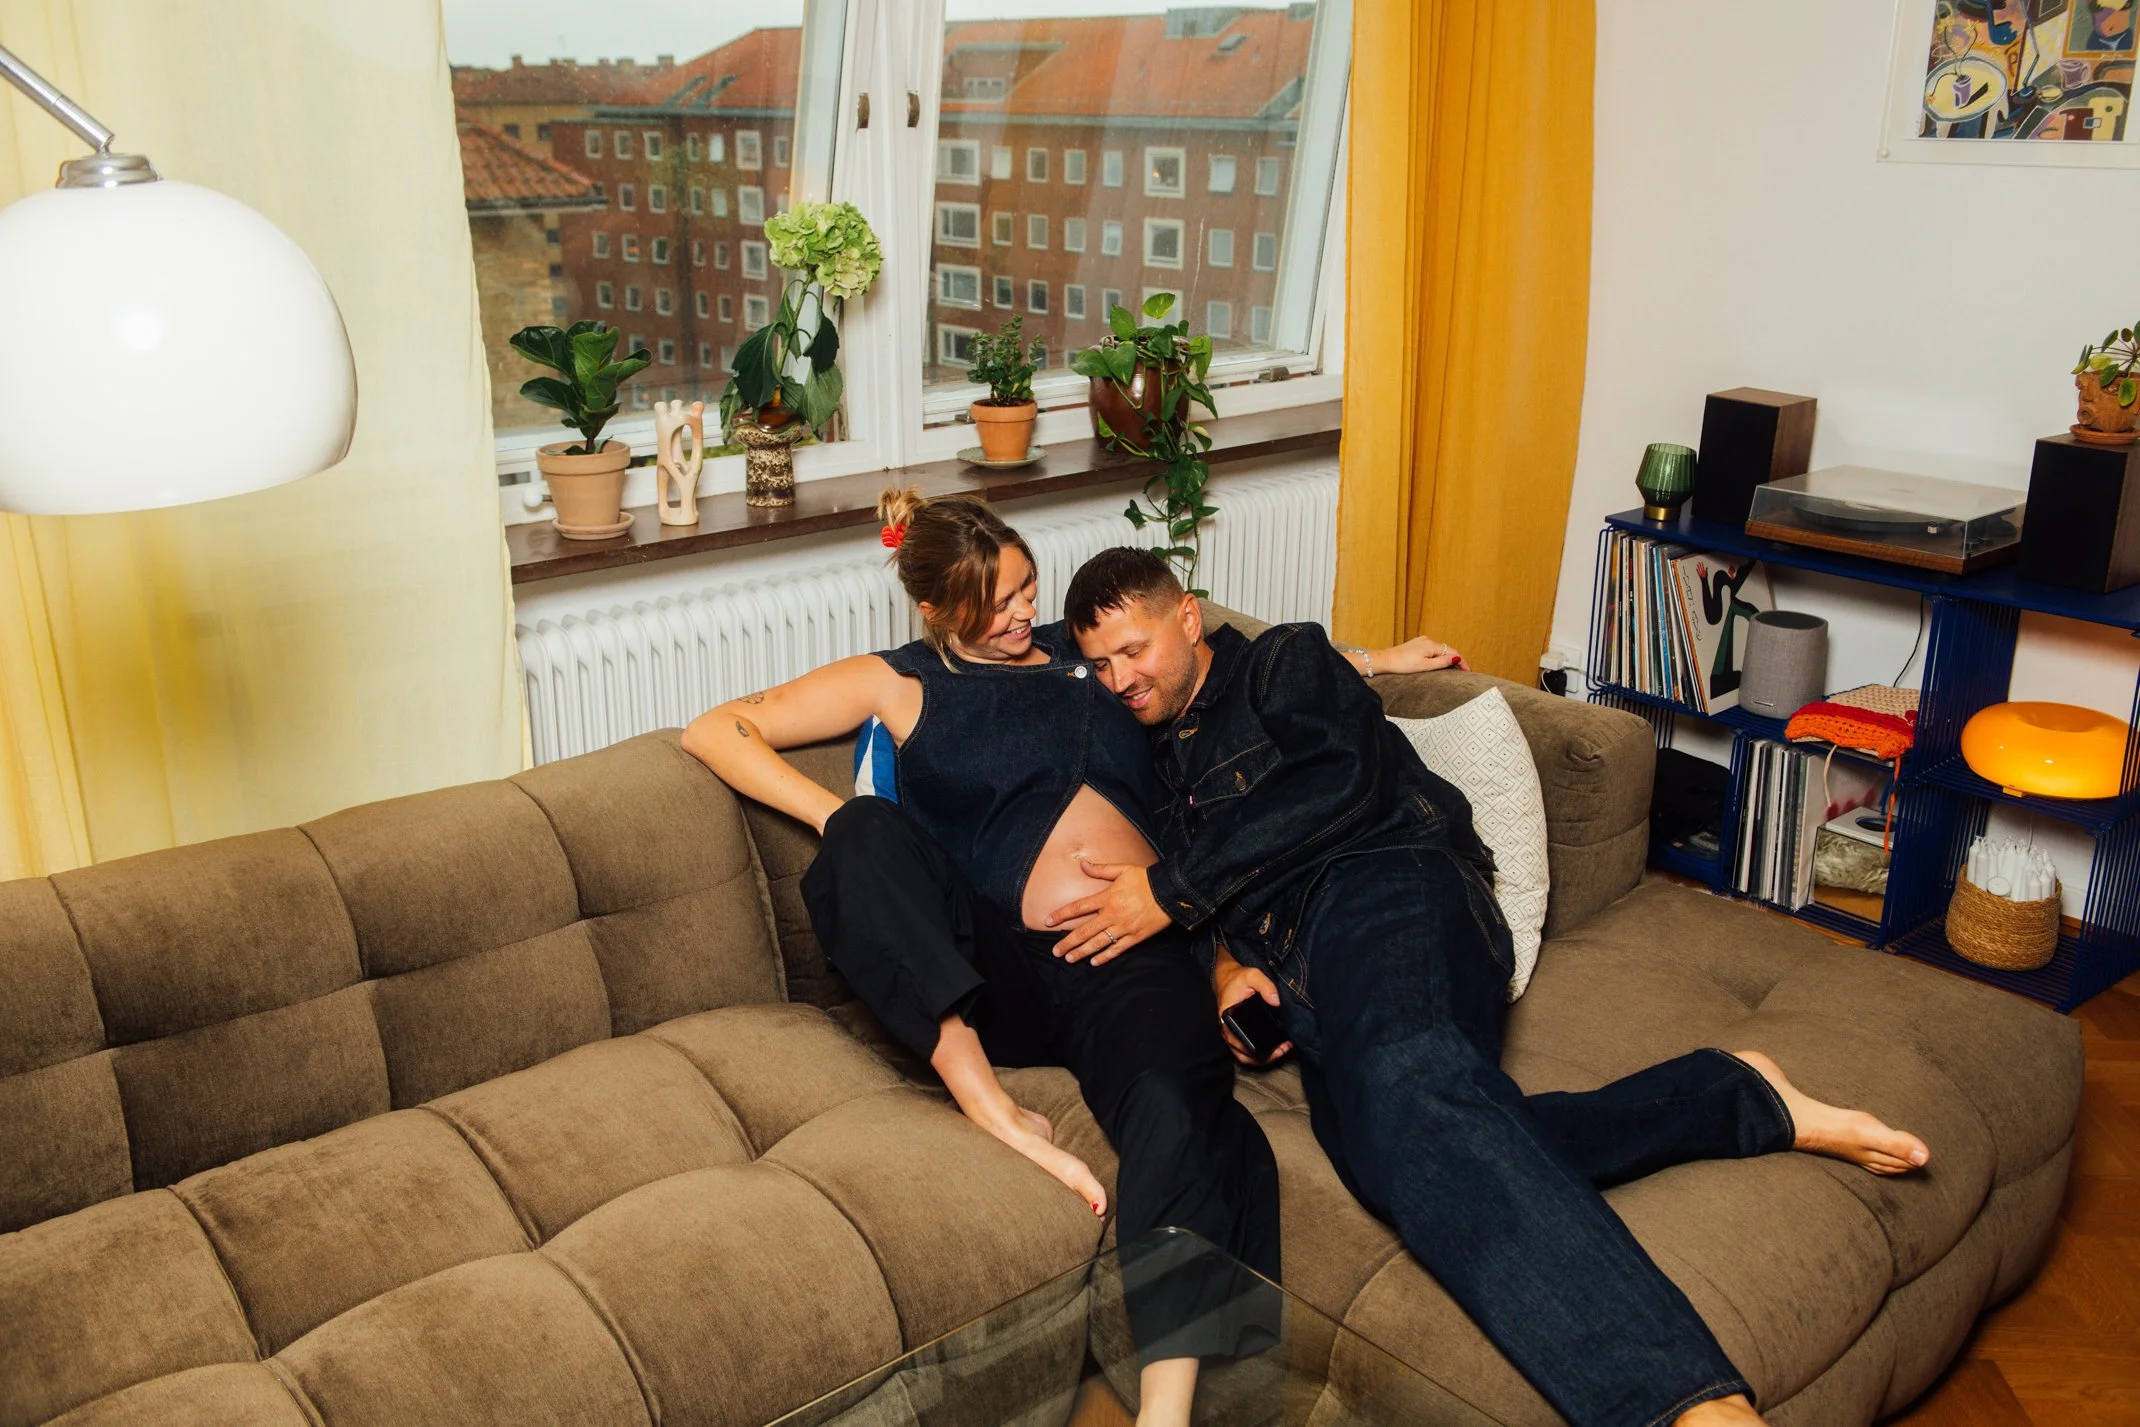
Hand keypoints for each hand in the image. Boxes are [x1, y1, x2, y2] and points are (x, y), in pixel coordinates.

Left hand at [1046, 862, 1172, 964]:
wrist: (1170, 892)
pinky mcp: (1135, 937)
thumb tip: (1082, 864)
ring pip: (1097, 943)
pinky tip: (1094, 963)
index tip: (1047, 922)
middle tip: (1055, 952)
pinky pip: (1117, 950)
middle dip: (1068, 943)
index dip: (1061, 915)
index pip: (1078, 908)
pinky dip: (1105, 957)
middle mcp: (1112, 915)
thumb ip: (1101, 869)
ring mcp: (1123, 928)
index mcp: (1107, 897)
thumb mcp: (1122, 869)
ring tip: (1069, 959)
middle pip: (1084, 931)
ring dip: (1082, 952)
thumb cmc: (1145, 879)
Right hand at [1215, 961, 1292, 1064]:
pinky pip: (1247, 1050)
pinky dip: (1260, 1053)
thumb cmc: (1237, 979)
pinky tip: (1276, 1047)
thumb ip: (1265, 986)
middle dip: (1265, 1057)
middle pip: (1244, 1055)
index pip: (1240, 1043)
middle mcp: (1227, 1031)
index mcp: (1227, 1019)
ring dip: (1264, 1058)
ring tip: (1283, 1050)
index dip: (1257, 1051)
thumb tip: (1276, 1001)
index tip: (1276, 1048)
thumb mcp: (1252, 976)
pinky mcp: (1238, 1034)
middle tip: (1284, 1049)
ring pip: (1246, 1056)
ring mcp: (1232, 1035)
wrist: (1227, 978)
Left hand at [1373, 635, 1464, 674]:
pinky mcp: (1416, 645)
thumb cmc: (1402, 665)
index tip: (1469, 672)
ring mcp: (1422, 642)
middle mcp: (1428, 640)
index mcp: (1432, 645)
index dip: (1462, 662)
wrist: (1385, 660)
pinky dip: (1438, 657)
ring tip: (1454, 670)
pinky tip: (1439, 663)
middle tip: (1464, 672)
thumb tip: (1456, 658)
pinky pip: (1432, 650)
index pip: (1453, 652)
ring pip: (1440, 650)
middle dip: (1456, 660)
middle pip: (1448, 650)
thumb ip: (1441, 662)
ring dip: (1447, 658)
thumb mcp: (1425, 666)